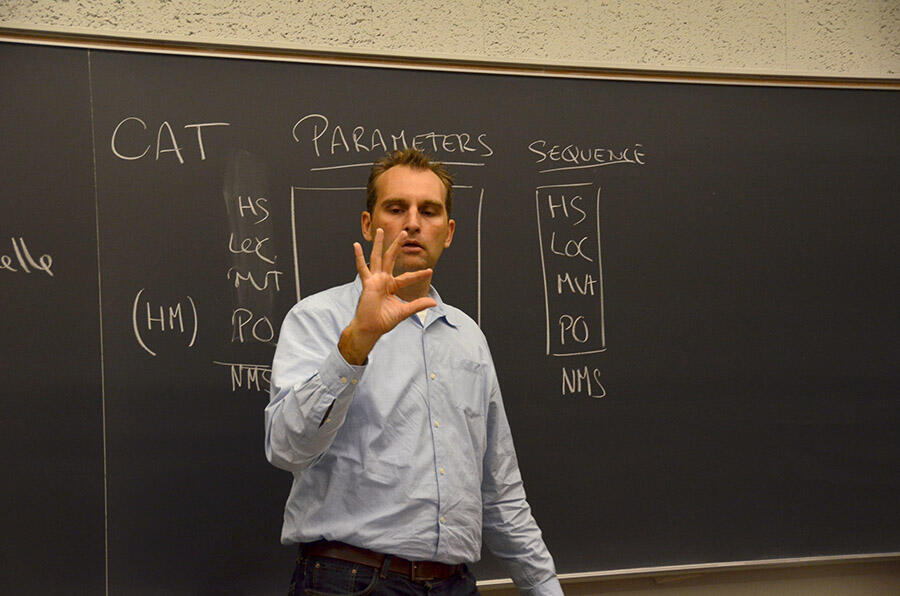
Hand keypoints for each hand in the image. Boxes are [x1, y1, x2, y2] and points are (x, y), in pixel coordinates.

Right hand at [338, 229, 435, 363]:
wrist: (370, 328)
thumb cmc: (383, 321)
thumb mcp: (404, 311)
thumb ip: (417, 305)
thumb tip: (433, 302)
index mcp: (392, 286)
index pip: (408, 277)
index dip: (419, 274)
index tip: (430, 271)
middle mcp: (383, 280)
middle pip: (392, 259)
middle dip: (398, 246)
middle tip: (405, 233)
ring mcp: (375, 280)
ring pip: (378, 258)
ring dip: (380, 244)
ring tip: (381, 231)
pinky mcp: (368, 283)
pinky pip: (363, 268)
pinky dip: (359, 257)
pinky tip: (356, 246)